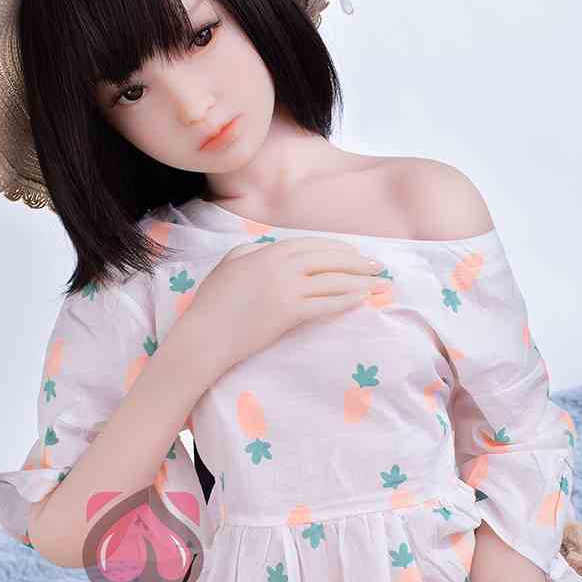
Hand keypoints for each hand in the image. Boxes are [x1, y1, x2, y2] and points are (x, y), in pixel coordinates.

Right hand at [183, 237, 384, 380]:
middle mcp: (280, 266)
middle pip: (328, 259)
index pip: (312, 245)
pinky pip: (326, 303)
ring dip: (359, 281)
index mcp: (266, 252)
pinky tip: (361, 300)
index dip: (337, 249)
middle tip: (376, 267)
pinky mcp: (289, 312)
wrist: (204, 336)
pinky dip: (347, 299)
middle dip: (356, 262)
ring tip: (377, 284)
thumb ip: (252, 251)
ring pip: (331, 280)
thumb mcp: (229, 264)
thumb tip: (269, 248)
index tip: (355, 254)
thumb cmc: (212, 303)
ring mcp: (285, 288)